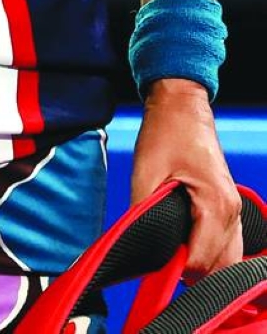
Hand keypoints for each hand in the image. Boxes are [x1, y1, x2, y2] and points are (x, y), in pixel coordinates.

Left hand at [129, 77, 242, 277]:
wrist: (181, 105)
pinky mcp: (228, 206)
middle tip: (161, 258)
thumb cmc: (165, 132)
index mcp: (216, 205)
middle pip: (219, 269)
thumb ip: (145, 214)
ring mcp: (234, 209)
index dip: (173, 268)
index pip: (200, 263)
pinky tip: (186, 243)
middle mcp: (232, 212)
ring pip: (227, 260)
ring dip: (201, 264)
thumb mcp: (146, 173)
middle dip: (189, 271)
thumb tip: (141, 247)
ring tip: (171, 250)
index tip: (153, 261)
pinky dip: (210, 252)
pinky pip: (227, 243)